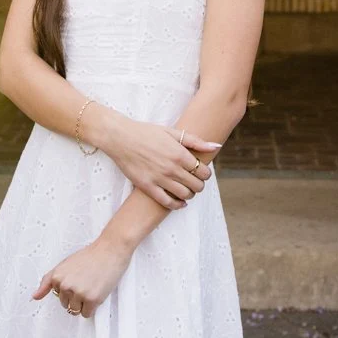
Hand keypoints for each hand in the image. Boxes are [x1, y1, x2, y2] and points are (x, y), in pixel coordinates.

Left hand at [31, 238, 132, 317]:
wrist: (110, 250)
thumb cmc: (90, 256)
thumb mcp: (64, 265)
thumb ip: (48, 281)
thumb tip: (35, 296)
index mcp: (57, 277)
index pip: (57, 295)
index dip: (69, 289)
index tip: (77, 280)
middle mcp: (65, 285)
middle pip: (66, 305)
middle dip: (76, 297)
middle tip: (86, 281)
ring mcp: (78, 293)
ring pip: (75, 311)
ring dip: (84, 304)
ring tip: (91, 287)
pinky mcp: (91, 299)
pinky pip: (86, 314)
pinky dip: (92, 308)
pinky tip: (96, 293)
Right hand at [106, 118, 220, 208]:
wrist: (121, 138)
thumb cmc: (146, 132)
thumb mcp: (172, 132)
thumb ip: (196, 141)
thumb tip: (216, 146)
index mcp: (180, 154)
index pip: (203, 172)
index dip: (206, 174)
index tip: (202, 173)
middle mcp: (172, 168)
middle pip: (196, 186)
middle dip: (199, 185)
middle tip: (195, 182)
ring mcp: (160, 179)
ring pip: (185, 195)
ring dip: (190, 195)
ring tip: (187, 190)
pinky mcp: (148, 187)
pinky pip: (167, 202)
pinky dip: (177, 205)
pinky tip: (180, 202)